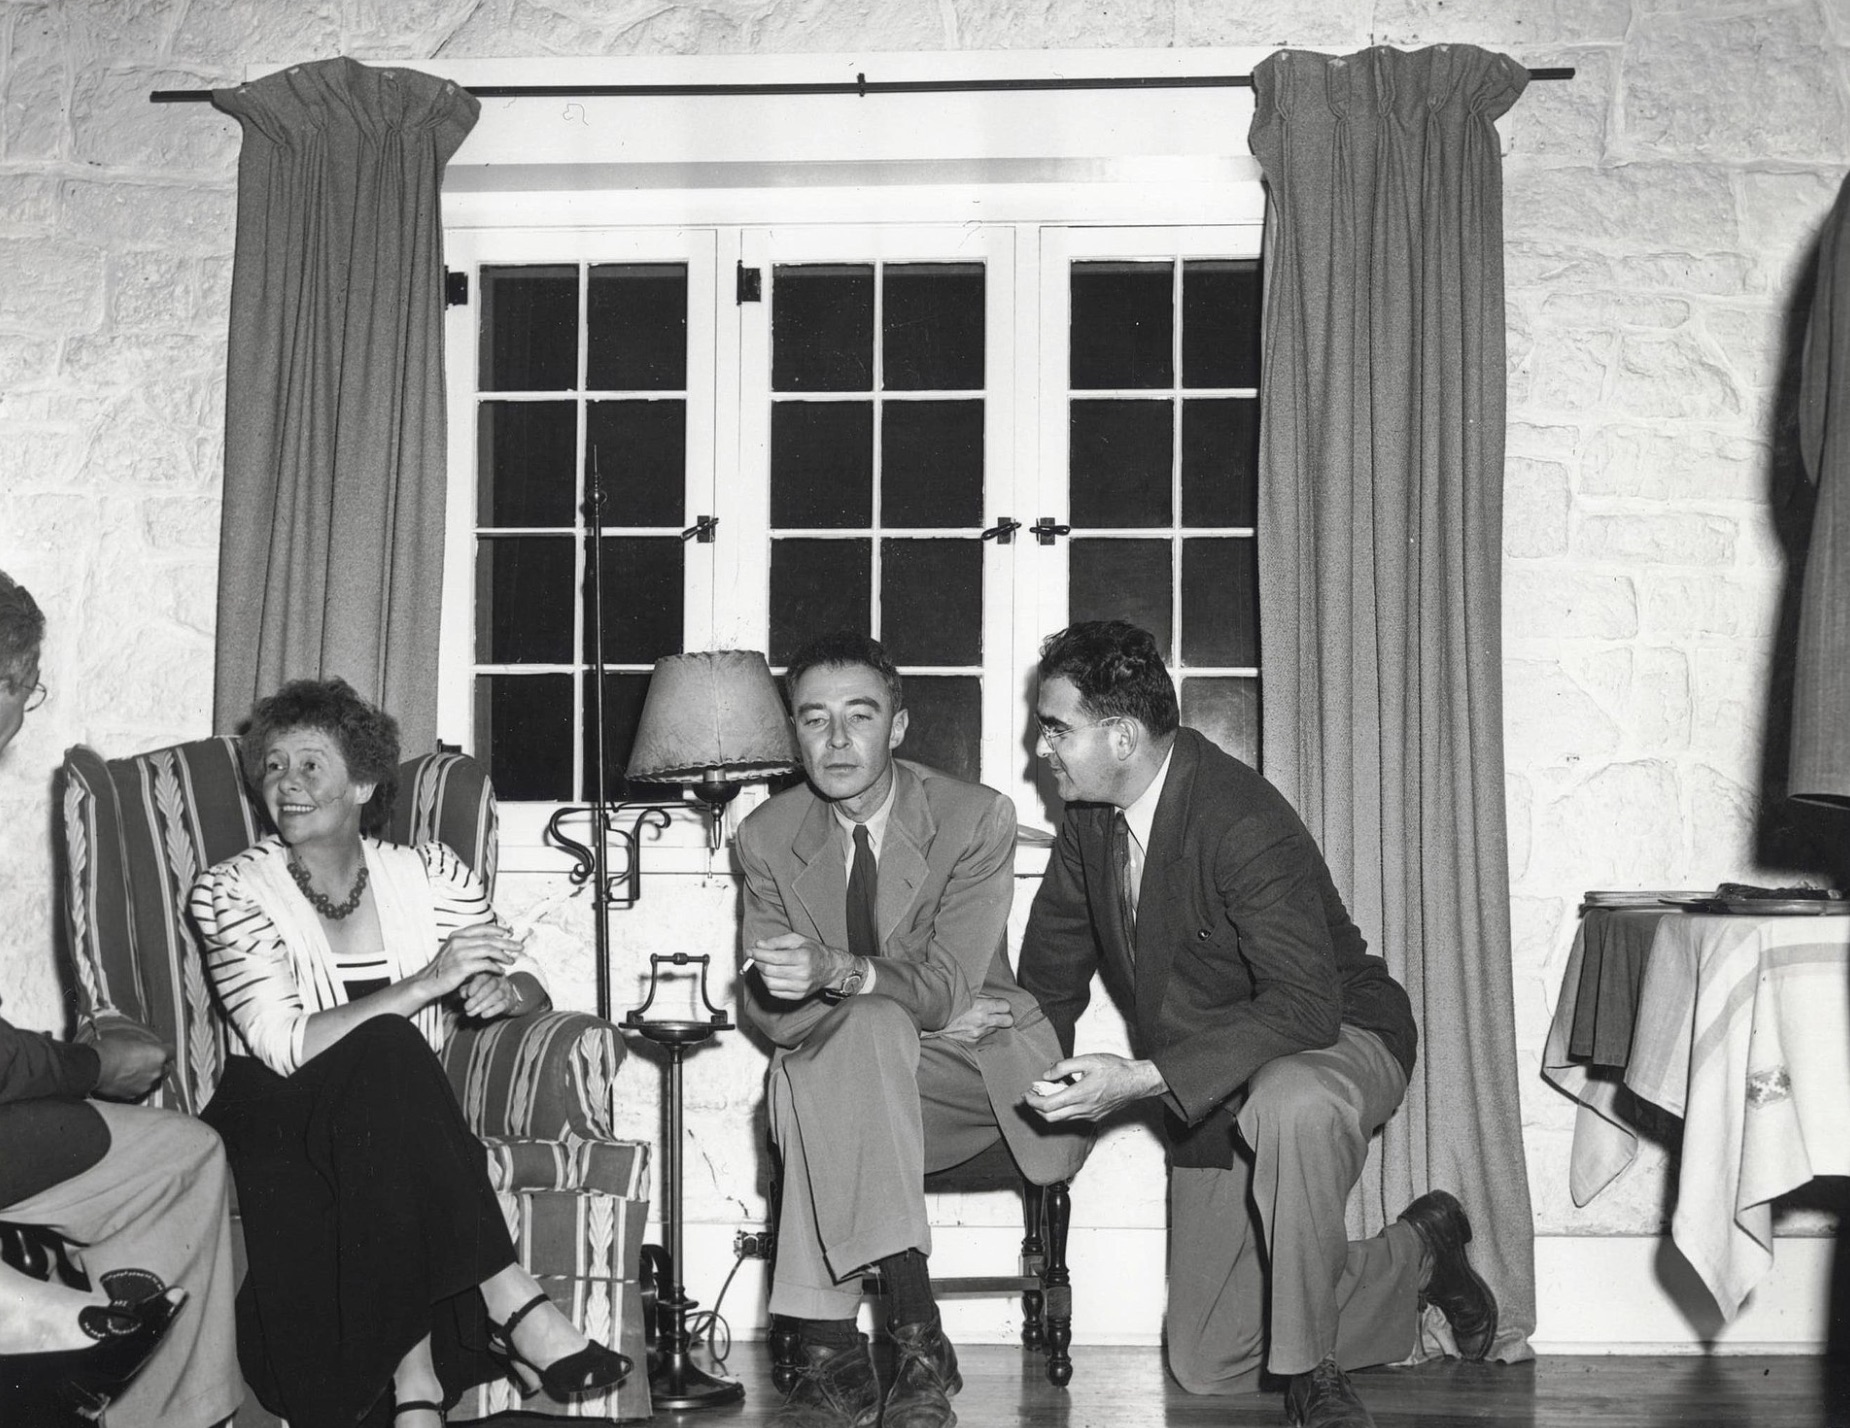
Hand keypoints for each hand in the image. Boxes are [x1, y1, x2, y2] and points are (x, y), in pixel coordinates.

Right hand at [91, 1028, 171, 1100]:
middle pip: (164, 1068)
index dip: (164, 1049)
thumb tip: (145, 1043)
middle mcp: (156, 1071)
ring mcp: (146, 1085)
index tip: (160, 1048)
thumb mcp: (129, 1037)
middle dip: (158, 1064)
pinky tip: (124, 1079)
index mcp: (158, 1055)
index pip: (171, 1051)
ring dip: (146, 1076)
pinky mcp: (133, 1095)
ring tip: (132, 1070)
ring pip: (152, 1080)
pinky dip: (134, 1085)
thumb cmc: (108, 1051)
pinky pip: (139, 1089)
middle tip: (146, 1060)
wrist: (93, 1068)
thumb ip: (143, 1042)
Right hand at [417, 923, 522, 1002]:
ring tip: (511, 960)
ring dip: (503, 955)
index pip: (482, 928)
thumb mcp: (453, 951)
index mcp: (457, 935)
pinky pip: (485, 964)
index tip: (509, 933)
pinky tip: (500, 971)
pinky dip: (495, 967)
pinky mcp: (462, 966)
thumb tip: (490, 942)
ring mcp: (460, 953)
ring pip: (489, 950)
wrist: (428, 982)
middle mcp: (459, 941)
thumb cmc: (443, 968)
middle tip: (519, 947)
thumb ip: (469, 945)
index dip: (497, 929)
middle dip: (507, 942)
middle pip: (489, 939)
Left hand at [458, 970, 520, 1020]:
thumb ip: (468, 988)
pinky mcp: (509, 1001)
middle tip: (467, 1007)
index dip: (475, 985)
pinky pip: (502, 1005)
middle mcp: (500, 980)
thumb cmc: (487, 991)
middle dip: (477, 998)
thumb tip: (462, 993)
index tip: (468, 994)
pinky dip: (492, 1011)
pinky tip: (483, 1015)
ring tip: (471, 1013)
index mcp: (490, 974)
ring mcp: (506, 990)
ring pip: (496, 996)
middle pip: (490, 987)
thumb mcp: (476, 987)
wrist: (507, 997)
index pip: (483, 977)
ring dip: (482, 1005)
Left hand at [748, 934, 848, 1000]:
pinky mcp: (798, 996)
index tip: (751, 951)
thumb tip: (758, 945)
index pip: (774, 958)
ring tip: (764, 965)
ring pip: (770, 984)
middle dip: (757, 963)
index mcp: (803, 957)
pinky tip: (771, 975)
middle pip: (770, 971)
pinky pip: (775, 992)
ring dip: (762, 974)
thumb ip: (776, 942)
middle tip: (754, 957)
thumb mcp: (797, 939)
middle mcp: (802, 974)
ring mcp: (800, 987)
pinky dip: (768, 984)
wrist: (830, 969)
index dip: (758, 954)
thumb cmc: (813, 952)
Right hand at [929, 995, 1013, 1043]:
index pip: (1006, 1006)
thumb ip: (982, 997)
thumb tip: (993, 999)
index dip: (1003, 1004)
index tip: (999, 1003)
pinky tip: (972, 1025)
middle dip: (1005, 1016)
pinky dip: (981, 1030)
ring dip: (991, 1023)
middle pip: (1008, 1021)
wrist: (932, 1015)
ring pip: (995, 1028)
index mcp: (981, 1006)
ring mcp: (978, 1032)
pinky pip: (984, 1035)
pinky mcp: (972, 1040)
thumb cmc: (949, 1002)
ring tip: (980, 1018)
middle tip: (998, 1013)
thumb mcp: (967, 994)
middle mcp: (982, 1021)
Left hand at [1023, 1053, 1164, 1122]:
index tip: (1026, 1093)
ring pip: (1061, 1120)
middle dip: (1036, 1109)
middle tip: (1031, 1096)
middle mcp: (1083, 1110)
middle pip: (1050, 1118)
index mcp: (1080, 1095)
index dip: (1032, 1101)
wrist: (1136, 1082)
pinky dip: (1062, 1110)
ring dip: (1048, 1110)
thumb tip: (1046, 1075)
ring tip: (1045, 1094)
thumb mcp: (1088, 1059)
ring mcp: (1090, 1116)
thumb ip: (1064, 1066)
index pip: (1047, 1106)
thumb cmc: (1115, 1068)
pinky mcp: (1095, 1117)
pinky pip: (1072, 1117)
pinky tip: (1063, 1096)